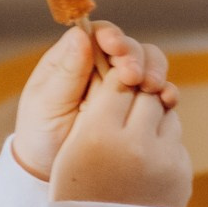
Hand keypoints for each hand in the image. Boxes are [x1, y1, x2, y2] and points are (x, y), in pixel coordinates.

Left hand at [12, 24, 173, 184]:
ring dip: (155, 72)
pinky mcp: (139, 108)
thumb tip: (81, 34)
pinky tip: (167, 101)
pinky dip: (167, 93)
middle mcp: (103, 68)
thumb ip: (66, 72)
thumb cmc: (41, 134)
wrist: (52, 172)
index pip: (99, 34)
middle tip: (135, 78)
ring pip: (149, 66)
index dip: (112, 36)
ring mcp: (124, 87)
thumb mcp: (46, 104)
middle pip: (130, 48)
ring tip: (152, 88)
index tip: (115, 49)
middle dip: (137, 57)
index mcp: (76, 59)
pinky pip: (159, 94)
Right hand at [49, 70, 191, 206]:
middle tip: (127, 105)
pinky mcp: (183, 172)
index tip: (112, 85)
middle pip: (145, 92)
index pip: (118, 82)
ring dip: (153, 116)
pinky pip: (175, 139)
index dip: (115, 81)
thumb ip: (94, 114)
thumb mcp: (70, 153)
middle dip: (137, 95)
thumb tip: (119, 77)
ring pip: (166, 112)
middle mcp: (135, 144)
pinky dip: (163, 142)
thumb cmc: (78, 198)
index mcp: (98, 136)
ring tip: (135, 137)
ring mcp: (164, 158)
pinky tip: (147, 160)